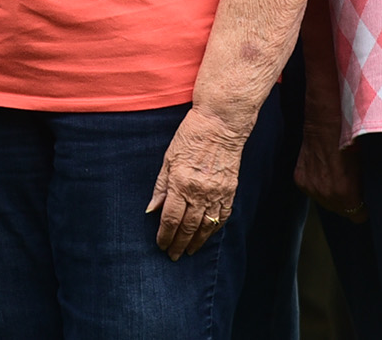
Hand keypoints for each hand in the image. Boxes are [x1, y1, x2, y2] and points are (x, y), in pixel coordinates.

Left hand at [149, 104, 246, 258]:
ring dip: (196, 242)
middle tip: (173, 256)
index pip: (171, 218)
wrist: (220, 125)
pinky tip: (207, 236)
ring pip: (206, 227)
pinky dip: (214, 230)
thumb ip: (161, 186)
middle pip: (188, 227)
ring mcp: (217, 193)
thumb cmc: (190, 136)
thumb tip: (151, 209)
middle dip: (179, 244)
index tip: (161, 245)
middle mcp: (199, 192)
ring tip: (189, 252)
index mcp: (181, 183)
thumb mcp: (168, 158)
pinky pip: (222, 217)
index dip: (165, 235)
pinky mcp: (230, 191)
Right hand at [295, 115, 362, 220]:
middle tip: (348, 187)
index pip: (357, 217)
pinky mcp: (300, 180)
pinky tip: (321, 171)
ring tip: (333, 177)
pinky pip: (311, 190)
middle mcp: (326, 195)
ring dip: (329, 194)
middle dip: (345, 202)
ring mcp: (311, 188)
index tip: (362, 204)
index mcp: (345, 194)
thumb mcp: (362, 170)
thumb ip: (360, 189)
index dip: (361, 210)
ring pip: (324, 202)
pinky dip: (316, 184)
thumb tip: (362, 198)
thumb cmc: (347, 144)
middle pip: (340, 211)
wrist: (324, 127)